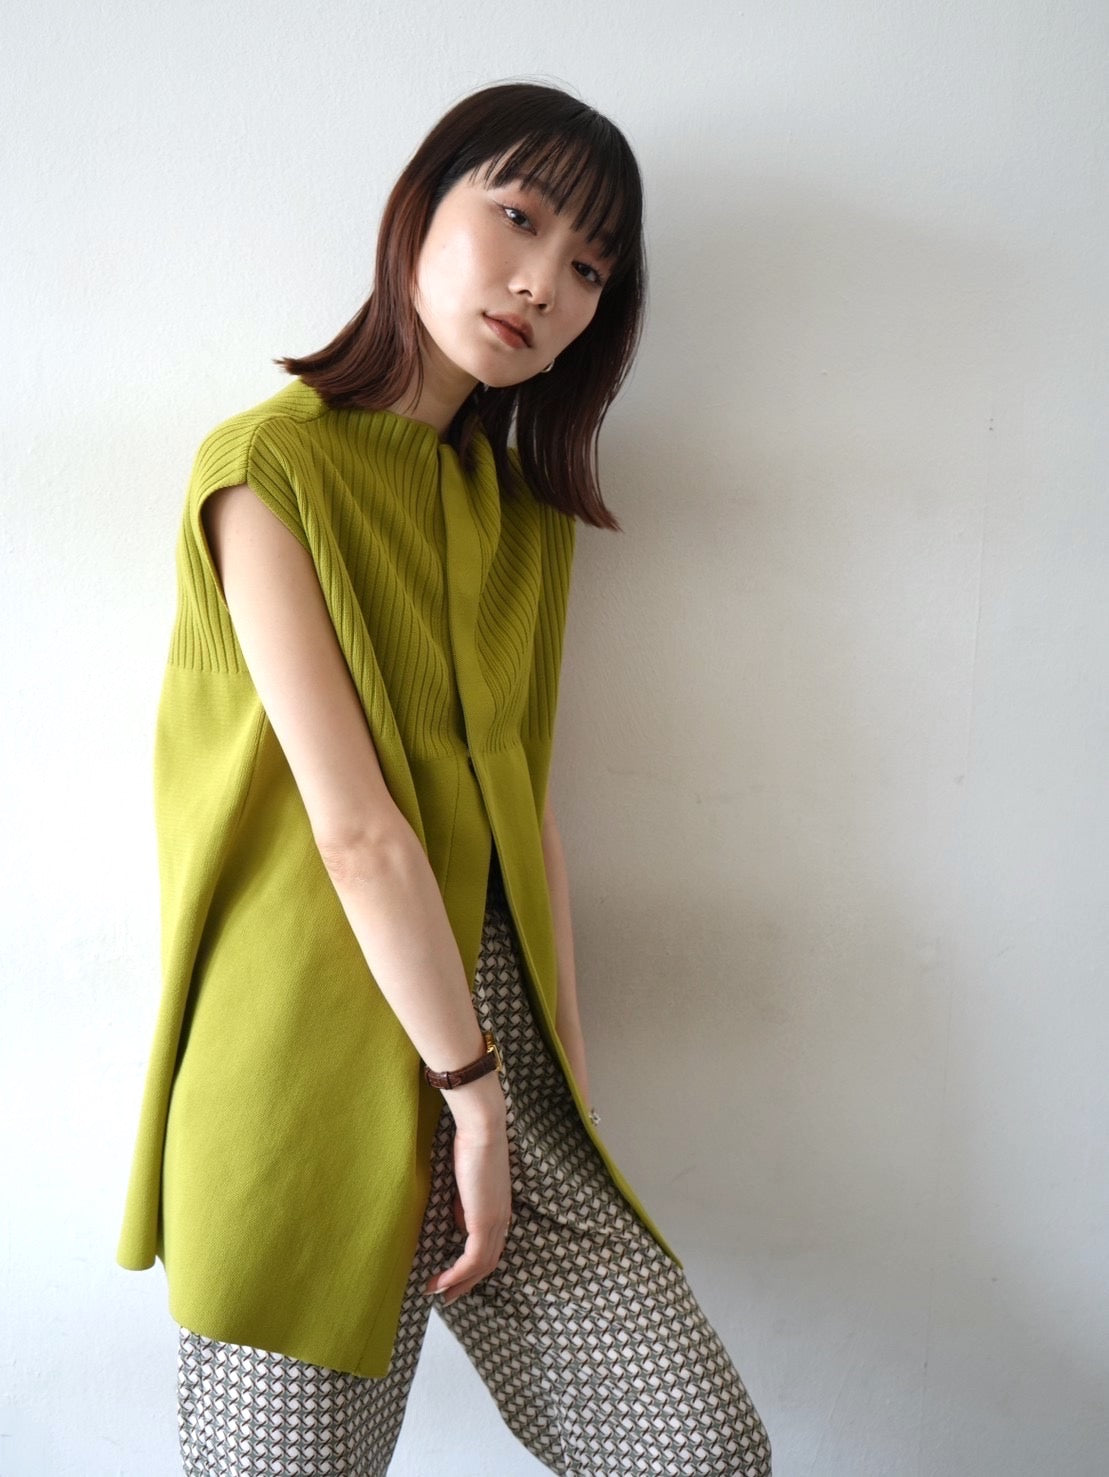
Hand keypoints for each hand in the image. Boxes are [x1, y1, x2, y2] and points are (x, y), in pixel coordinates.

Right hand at [424, 1090, 511, 1304]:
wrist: (482, 1130)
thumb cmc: (472, 1145)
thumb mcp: (468, 1181)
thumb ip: (467, 1203)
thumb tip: (460, 1221)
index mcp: (501, 1210)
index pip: (492, 1248)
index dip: (474, 1267)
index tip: (455, 1279)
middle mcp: (503, 1220)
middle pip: (489, 1263)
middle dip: (467, 1283)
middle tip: (447, 1297)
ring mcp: (495, 1222)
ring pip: (482, 1266)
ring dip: (458, 1283)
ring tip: (438, 1294)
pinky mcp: (484, 1221)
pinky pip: (472, 1258)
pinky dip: (456, 1274)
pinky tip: (440, 1281)